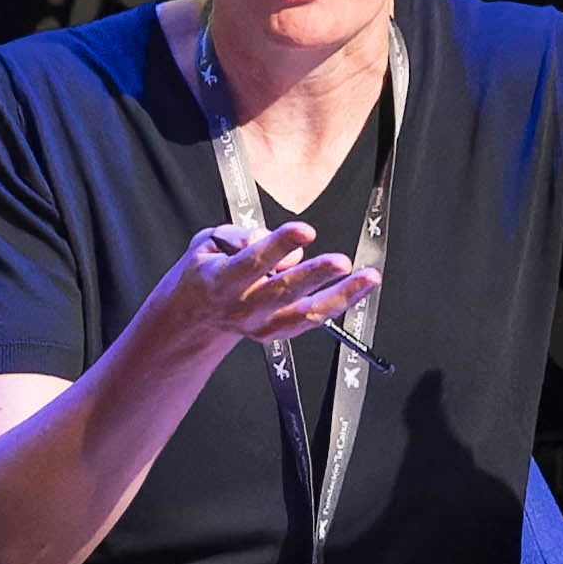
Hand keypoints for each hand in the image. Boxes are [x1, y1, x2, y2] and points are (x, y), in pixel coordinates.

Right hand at [146, 218, 377, 355]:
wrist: (194, 317)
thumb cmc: (206, 272)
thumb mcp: (206, 243)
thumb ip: (235, 235)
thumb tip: (264, 238)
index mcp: (220, 281)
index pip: (253, 261)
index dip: (279, 245)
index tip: (304, 231)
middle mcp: (242, 307)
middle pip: (283, 290)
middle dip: (315, 275)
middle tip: (341, 261)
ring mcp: (262, 324)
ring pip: (305, 311)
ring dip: (341, 295)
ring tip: (368, 278)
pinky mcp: (278, 333)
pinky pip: (313, 319)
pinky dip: (340, 303)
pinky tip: (361, 288)